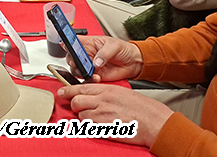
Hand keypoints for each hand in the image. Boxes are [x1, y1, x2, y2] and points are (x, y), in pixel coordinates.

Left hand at [57, 84, 173, 147]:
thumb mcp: (122, 93)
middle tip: (81, 109)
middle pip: (76, 101)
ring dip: (85, 119)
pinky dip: (91, 128)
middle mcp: (103, 101)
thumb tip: (92, 95)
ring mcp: (103, 115)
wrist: (155, 121)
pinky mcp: (105, 128)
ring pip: (81, 116)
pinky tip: (100, 127)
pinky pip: (89, 128)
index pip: (81, 87)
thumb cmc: (143, 108)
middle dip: (75, 106)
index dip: (68, 90)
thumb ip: (106, 93)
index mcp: (108, 90)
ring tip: (97, 119)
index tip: (61, 92)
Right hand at [65, 35, 142, 81]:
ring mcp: (89, 65)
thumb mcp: (115, 46)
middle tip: (79, 63)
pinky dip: (89, 80)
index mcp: (89, 43)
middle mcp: (86, 54)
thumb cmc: (124, 49)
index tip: (66, 45)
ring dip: (81, 72)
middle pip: (71, 57)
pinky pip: (86, 79)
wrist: (133, 63)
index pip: (74, 41)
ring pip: (76, 69)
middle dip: (73, 61)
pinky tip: (96, 77)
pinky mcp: (94, 75)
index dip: (67, 43)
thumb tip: (96, 61)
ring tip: (90, 72)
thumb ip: (104, 53)